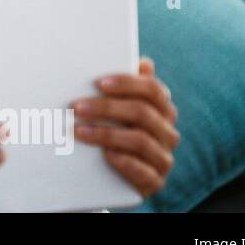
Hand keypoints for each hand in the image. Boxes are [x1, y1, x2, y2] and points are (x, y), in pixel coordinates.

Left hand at [72, 56, 178, 197]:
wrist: (114, 178)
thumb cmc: (115, 133)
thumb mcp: (116, 111)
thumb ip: (124, 88)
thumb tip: (143, 62)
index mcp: (162, 110)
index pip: (152, 90)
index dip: (127, 83)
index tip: (98, 83)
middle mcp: (167, 132)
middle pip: (142, 113)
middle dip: (107, 108)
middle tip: (77, 107)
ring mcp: (163, 158)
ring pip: (141, 141)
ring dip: (107, 134)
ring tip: (80, 131)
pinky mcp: (155, 182)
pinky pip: (144, 172)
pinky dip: (125, 162)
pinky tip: (106, 155)